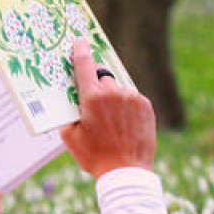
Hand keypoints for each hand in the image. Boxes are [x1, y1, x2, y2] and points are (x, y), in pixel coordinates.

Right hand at [58, 40, 154, 177]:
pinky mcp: (145, 105)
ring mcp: (131, 98)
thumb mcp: (69, 137)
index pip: (84, 65)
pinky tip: (123, 123)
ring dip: (112, 97)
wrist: (126, 171)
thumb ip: (68, 114)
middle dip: (96, 84)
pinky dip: (126, 105)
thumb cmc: (94, 156)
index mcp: (91, 98)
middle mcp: (113, 93)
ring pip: (117, 88)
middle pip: (102, 77)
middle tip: (93, 101)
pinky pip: (131, 97)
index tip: (79, 42)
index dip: (81, 51)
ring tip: (110, 120)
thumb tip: (72, 100)